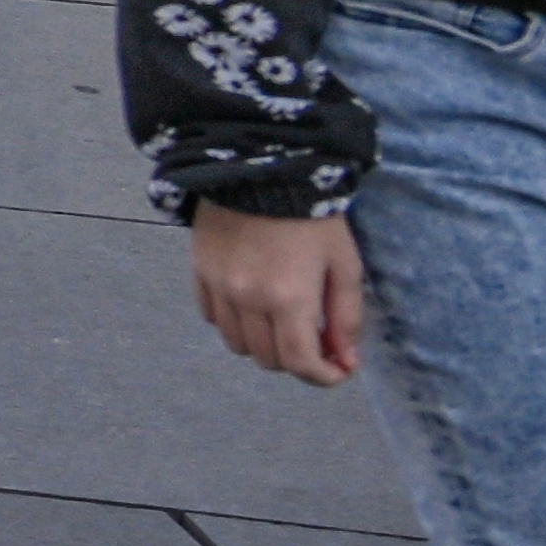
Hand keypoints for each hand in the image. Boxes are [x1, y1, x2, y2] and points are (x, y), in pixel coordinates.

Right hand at [193, 204, 365, 385]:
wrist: (260, 168)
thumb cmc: (312, 217)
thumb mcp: (345, 264)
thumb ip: (347, 317)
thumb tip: (346, 359)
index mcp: (290, 299)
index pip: (301, 364)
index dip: (324, 377)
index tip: (339, 369)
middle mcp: (248, 300)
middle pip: (269, 360)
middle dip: (298, 360)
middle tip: (316, 342)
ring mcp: (218, 287)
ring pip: (238, 344)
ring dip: (264, 345)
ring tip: (282, 323)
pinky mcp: (199, 272)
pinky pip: (212, 317)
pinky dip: (234, 323)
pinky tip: (252, 305)